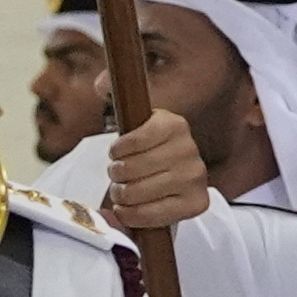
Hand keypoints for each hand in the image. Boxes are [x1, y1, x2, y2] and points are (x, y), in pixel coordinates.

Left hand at [100, 109, 209, 230]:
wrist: (176, 183)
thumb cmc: (148, 153)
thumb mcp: (136, 126)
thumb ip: (118, 99)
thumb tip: (100, 83)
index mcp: (174, 124)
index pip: (133, 140)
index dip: (118, 151)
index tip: (117, 153)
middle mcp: (190, 149)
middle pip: (131, 169)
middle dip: (116, 175)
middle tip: (119, 176)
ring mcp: (195, 177)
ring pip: (137, 192)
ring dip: (121, 195)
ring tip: (124, 191)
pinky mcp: (196, 202)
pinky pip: (150, 214)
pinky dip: (130, 213)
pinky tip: (129, 207)